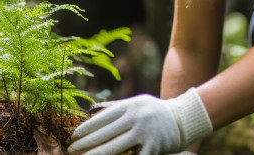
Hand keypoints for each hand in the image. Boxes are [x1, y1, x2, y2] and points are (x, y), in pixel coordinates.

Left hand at [68, 88, 211, 154]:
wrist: (182, 118)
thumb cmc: (152, 111)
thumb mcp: (135, 103)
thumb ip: (114, 108)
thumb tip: (89, 112)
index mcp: (129, 106)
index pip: (102, 118)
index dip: (86, 129)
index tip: (73, 136)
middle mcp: (136, 117)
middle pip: (105, 134)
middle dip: (86, 144)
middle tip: (71, 150)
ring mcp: (145, 132)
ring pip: (115, 147)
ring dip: (97, 154)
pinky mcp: (154, 147)